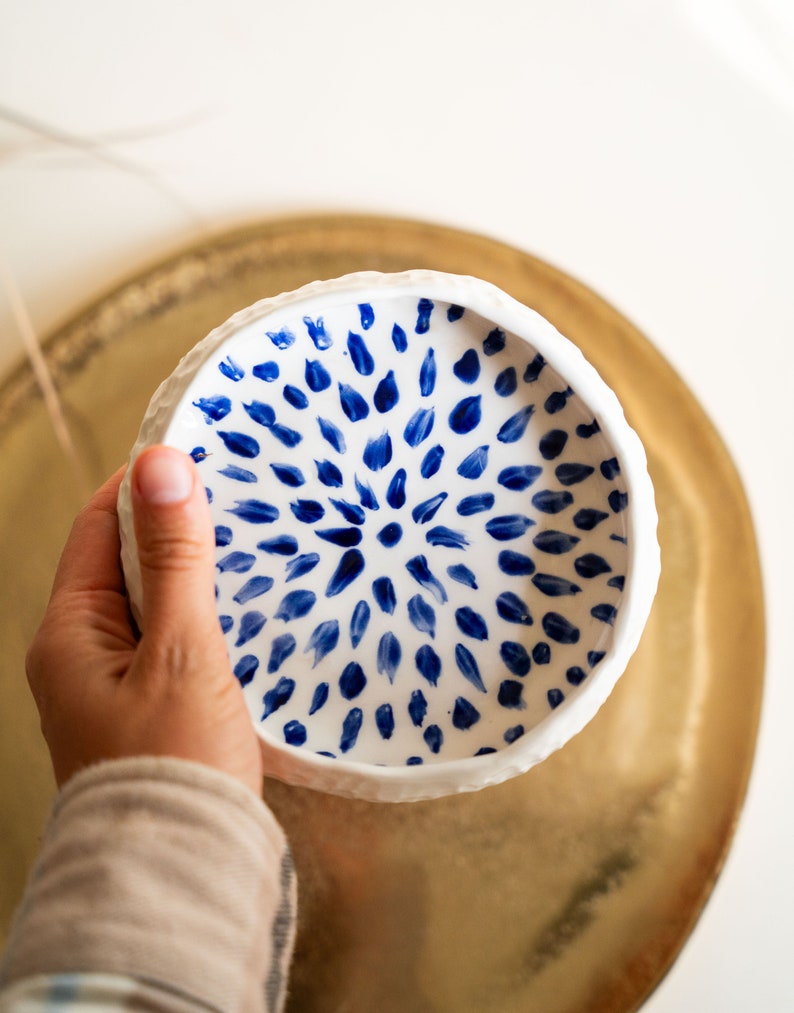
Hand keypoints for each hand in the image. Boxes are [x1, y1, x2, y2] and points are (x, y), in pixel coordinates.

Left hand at [26, 445, 262, 794]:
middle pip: (127, 564)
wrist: (182, 875)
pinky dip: (207, 617)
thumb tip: (161, 464)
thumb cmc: (174, 765)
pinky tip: (250, 609)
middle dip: (177, 528)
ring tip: (255, 545)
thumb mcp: (181, 650)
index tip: (196, 454)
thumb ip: (176, 560)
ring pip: (156, 603)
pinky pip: (175, 641)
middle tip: (239, 498)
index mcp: (69, 634)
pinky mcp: (153, 710)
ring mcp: (117, 685)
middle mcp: (82, 655)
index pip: (99, 529)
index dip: (143, 485)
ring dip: (197, 574)